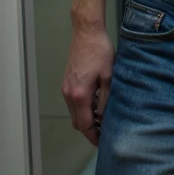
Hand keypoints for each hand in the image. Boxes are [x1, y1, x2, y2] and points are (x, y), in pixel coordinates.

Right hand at [62, 22, 114, 146]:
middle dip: (89, 130)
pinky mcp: (66, 82)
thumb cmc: (100, 51)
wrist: (86, 32)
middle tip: (105, 132)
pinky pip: (72, 103)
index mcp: (80, 95)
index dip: (93, 136)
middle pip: (77, 122)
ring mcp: (65, 88)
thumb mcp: (108, 76)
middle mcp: (69, 94)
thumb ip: (106, 99)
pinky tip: (95, 104)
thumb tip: (105, 116)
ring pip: (74, 113)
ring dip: (85, 119)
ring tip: (102, 118)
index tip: (103, 142)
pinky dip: (81, 109)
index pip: (84, 125)